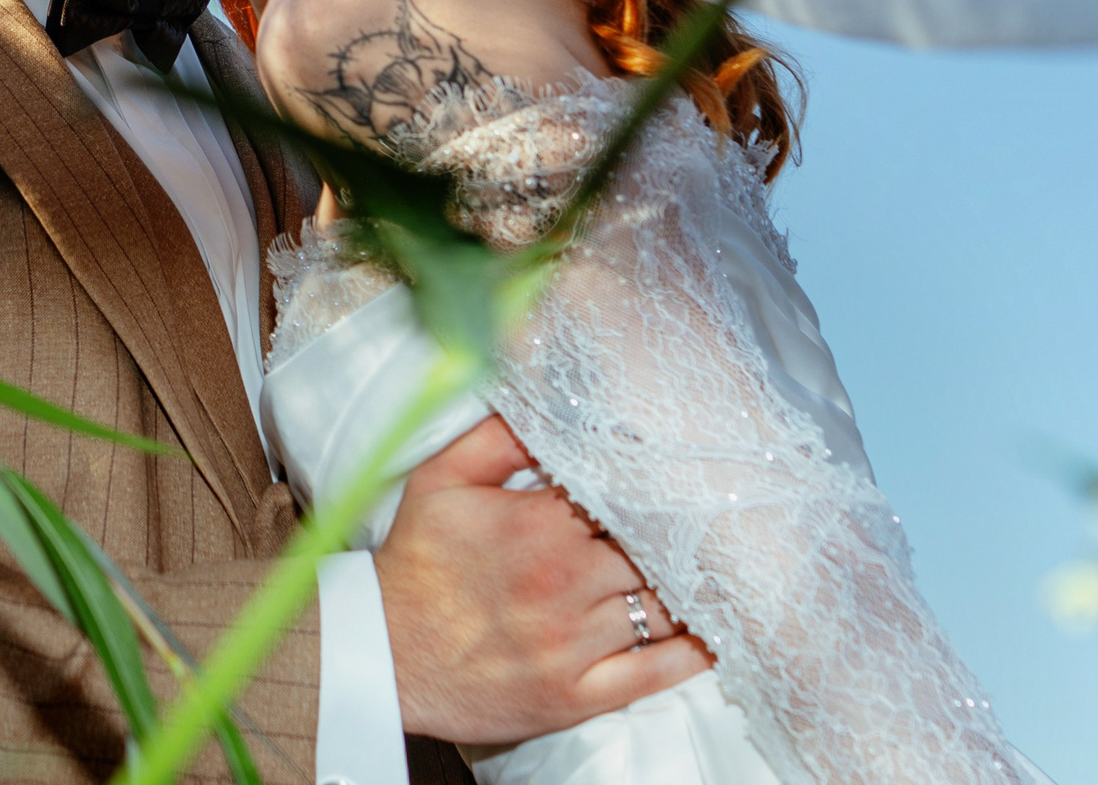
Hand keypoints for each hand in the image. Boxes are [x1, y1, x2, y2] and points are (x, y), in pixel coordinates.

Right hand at [374, 416, 708, 744]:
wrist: (382, 652)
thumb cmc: (414, 565)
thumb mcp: (439, 479)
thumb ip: (496, 437)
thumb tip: (546, 402)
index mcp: (538, 525)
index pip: (625, 494)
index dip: (651, 486)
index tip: (673, 476)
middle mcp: (565, 582)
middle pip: (654, 548)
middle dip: (674, 533)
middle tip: (701, 520)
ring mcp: (575, 643)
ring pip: (664, 606)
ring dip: (690, 586)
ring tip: (714, 567)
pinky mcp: (578, 694)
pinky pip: (656, 672)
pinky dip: (693, 654)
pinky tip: (715, 632)